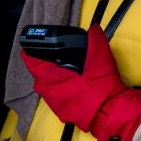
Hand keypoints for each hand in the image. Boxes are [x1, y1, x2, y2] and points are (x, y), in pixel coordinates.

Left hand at [22, 23, 140, 140]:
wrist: (109, 111)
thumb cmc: (101, 83)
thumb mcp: (100, 57)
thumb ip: (94, 40)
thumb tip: (93, 29)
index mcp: (49, 75)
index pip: (30, 61)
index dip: (31, 53)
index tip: (34, 48)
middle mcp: (46, 89)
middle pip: (38, 74)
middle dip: (45, 67)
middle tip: (57, 62)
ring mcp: (52, 102)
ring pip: (46, 87)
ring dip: (53, 80)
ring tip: (67, 75)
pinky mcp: (60, 112)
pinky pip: (56, 98)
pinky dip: (61, 92)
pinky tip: (73, 89)